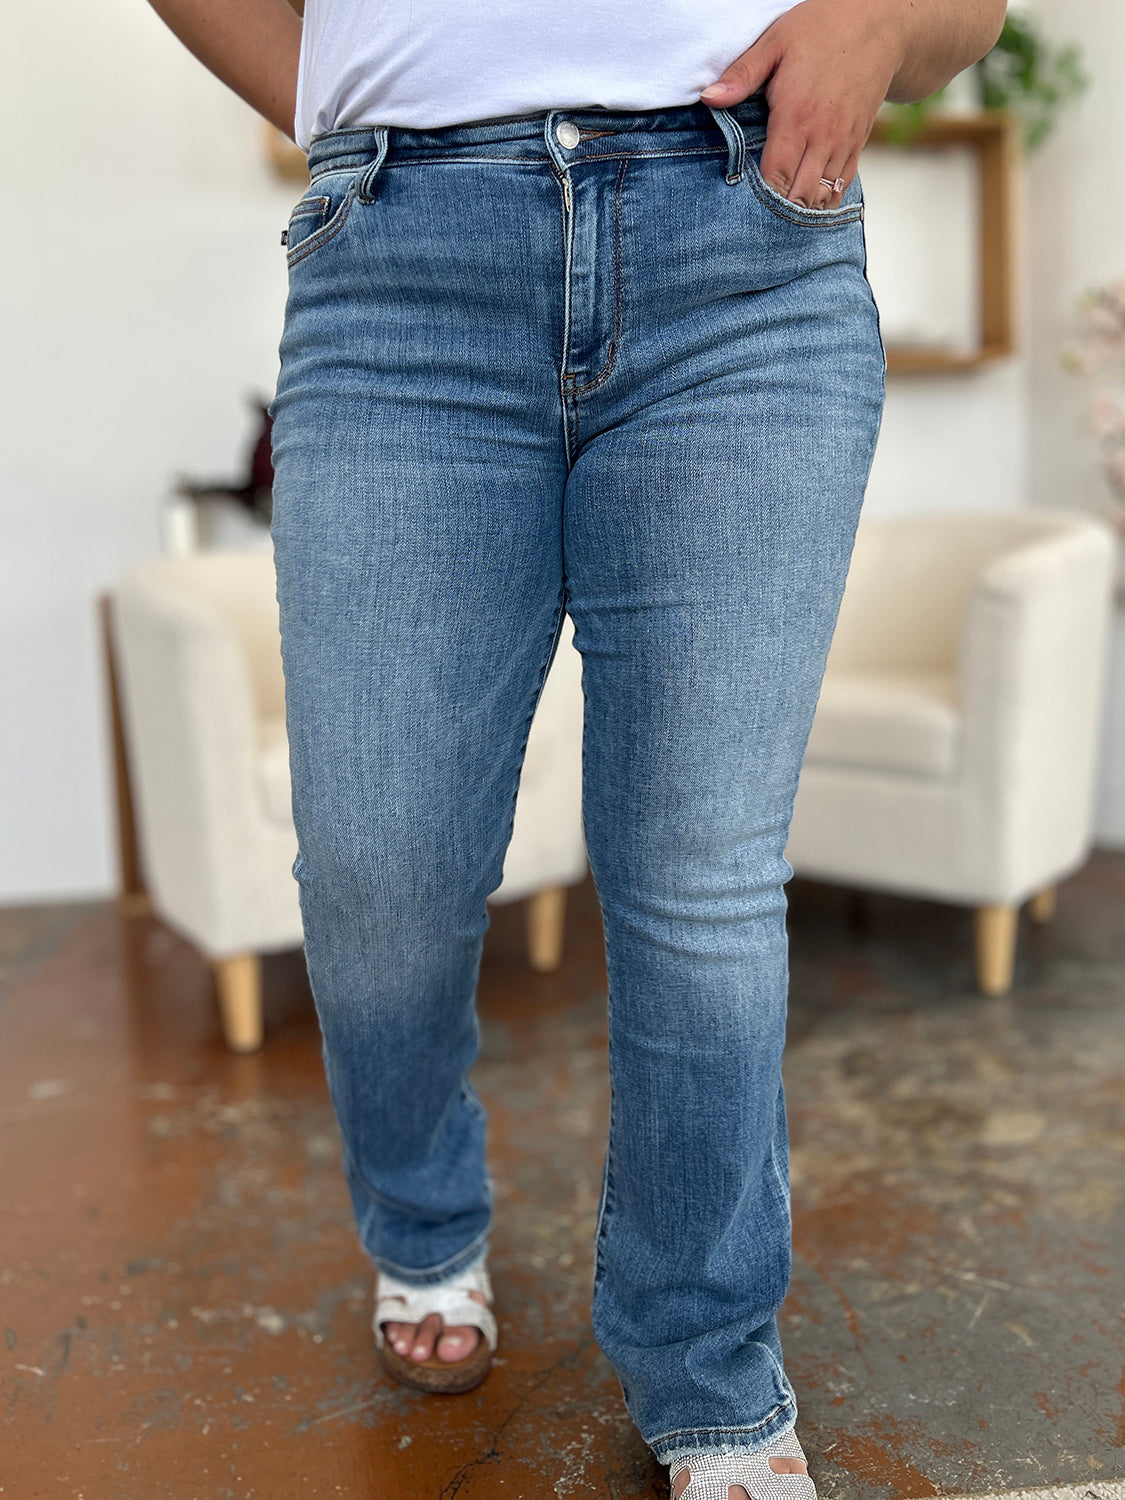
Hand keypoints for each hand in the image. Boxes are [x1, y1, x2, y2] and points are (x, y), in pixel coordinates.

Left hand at [700, 0, 908, 208]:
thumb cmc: (822, 29)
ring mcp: (844, 142)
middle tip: (755, 217)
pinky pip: (841, 186)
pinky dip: (823, 200)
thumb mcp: (776, 42)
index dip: (759, 198)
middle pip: (798, 195)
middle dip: (777, 211)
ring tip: (778, 217)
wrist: (880, 22)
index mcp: (796, 116)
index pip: (776, 177)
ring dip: (800, 210)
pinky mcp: (858, 143)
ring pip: (821, 197)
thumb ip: (742, 75)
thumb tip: (709, 98)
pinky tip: (806, 205)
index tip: (742, 205)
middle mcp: (823, 136)